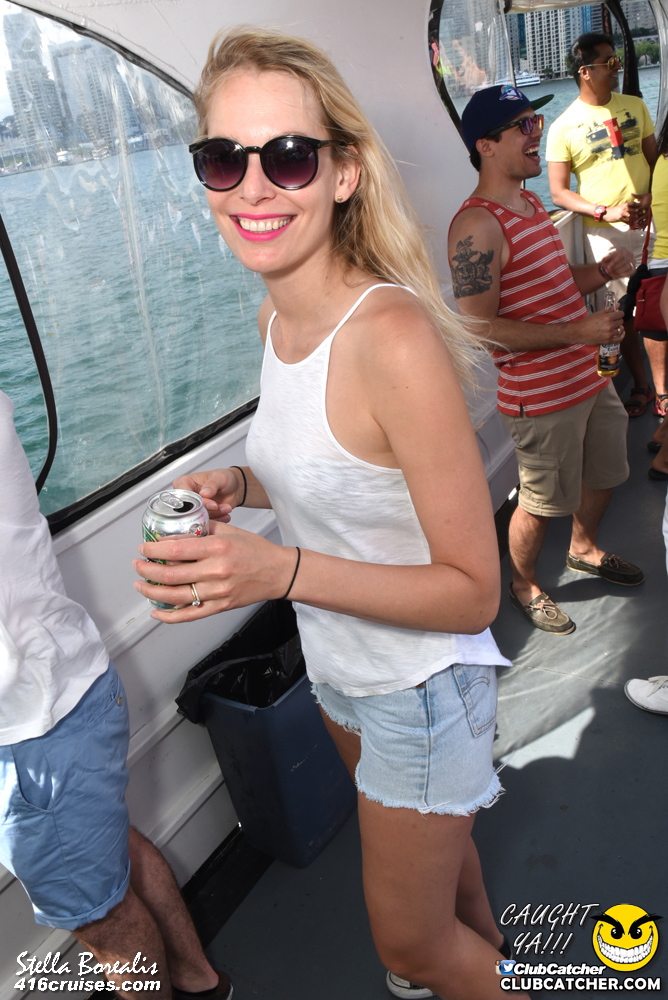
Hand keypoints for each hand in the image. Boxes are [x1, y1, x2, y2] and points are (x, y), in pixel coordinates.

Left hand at [132, 520, 298, 621]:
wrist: (279, 572)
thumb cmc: (255, 550)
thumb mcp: (230, 531)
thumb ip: (202, 530)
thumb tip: (174, 534)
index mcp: (217, 547)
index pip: (176, 549)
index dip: (154, 550)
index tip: (144, 548)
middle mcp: (216, 570)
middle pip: (171, 574)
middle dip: (147, 570)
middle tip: (138, 565)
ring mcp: (218, 592)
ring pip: (175, 596)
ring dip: (152, 592)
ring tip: (140, 585)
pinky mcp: (221, 606)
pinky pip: (190, 614)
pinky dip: (170, 616)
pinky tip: (156, 611)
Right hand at [173, 468, 243, 521]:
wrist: (235, 488)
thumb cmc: (224, 478)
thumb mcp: (219, 477)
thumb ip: (211, 485)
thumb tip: (204, 493)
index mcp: (185, 483)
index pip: (183, 496)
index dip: (196, 503)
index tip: (212, 504)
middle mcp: (187, 497)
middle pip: (190, 510)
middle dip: (207, 510)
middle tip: (218, 506)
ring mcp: (194, 508)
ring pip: (199, 517)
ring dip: (215, 514)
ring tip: (226, 507)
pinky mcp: (201, 516)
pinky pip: (206, 522)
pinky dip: (217, 520)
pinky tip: (225, 513)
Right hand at [575, 308, 625, 345]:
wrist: (579, 332)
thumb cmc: (587, 322)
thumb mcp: (598, 313)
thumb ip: (609, 310)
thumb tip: (618, 305)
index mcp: (608, 317)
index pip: (620, 314)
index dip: (619, 314)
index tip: (617, 315)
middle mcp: (610, 325)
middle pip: (621, 321)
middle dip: (618, 320)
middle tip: (613, 321)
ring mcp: (609, 334)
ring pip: (620, 329)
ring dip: (618, 327)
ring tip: (614, 327)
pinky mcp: (608, 340)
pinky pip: (619, 339)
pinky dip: (622, 336)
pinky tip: (621, 333)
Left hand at [599, 248, 635, 279]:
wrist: (612, 265)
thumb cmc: (608, 261)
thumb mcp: (604, 259)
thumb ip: (605, 258)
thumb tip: (608, 256)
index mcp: (622, 249)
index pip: (621, 255)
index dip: (615, 262)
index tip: (608, 267)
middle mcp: (629, 254)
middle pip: (624, 261)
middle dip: (615, 268)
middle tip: (608, 271)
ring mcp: (633, 261)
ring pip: (628, 267)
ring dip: (618, 272)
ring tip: (611, 273)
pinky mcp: (634, 268)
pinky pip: (631, 272)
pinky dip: (624, 275)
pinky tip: (617, 275)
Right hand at [605, 197, 648, 227]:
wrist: (606, 213)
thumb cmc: (614, 210)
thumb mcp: (621, 206)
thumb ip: (626, 206)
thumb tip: (633, 207)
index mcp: (625, 204)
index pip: (633, 203)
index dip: (638, 205)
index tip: (642, 207)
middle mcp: (624, 208)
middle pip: (634, 210)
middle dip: (639, 213)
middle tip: (643, 215)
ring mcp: (622, 213)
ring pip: (631, 216)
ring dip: (635, 219)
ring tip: (639, 221)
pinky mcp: (620, 218)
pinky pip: (627, 221)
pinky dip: (630, 223)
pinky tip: (633, 225)